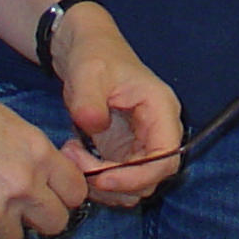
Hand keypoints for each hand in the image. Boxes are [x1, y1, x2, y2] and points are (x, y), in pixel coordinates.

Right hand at [0, 72, 85, 238]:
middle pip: (54, 225)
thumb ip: (31, 153)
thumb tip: (47, 178)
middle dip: (35, 220)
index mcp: (36, 153)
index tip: (47, 197)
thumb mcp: (5, 122)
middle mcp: (21, 185)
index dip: (62, 197)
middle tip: (12, 209)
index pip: (75, 193)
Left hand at [50, 5, 183, 208]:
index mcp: (161, 109)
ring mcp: (143, 144)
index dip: (138, 176)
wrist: (86, 53)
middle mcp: (159, 131)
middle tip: (77, 161)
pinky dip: (97, 180)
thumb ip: (89, 100)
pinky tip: (75, 157)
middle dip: (114, 181)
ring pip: (135, 186)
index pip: (166, 157)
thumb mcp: (88, 73)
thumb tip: (92, 125)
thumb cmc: (94, 57)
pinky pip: (119, 180)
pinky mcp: (125, 153)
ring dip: (103, 184)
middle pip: (151, 177)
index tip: (102, 178)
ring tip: (72, 156)